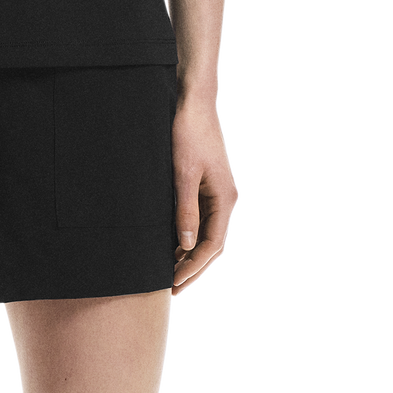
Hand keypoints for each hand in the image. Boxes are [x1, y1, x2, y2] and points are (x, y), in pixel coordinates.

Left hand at [171, 92, 239, 299]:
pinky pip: (199, 221)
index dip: (192, 268)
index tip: (172, 285)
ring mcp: (217, 194)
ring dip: (189, 257)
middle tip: (170, 291)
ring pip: (206, 236)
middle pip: (212, 246)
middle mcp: (225, 200)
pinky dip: (186, 239)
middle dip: (192, 269)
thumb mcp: (182, 173)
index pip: (211, 246)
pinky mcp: (206, 188)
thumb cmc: (188, 133)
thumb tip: (186, 246)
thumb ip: (185, 210)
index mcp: (225, 199)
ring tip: (167, 276)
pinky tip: (169, 248)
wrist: (192, 101)